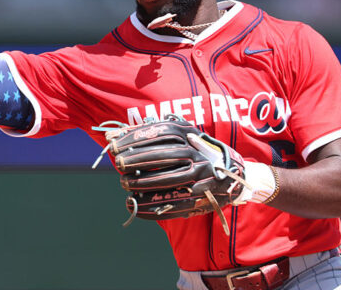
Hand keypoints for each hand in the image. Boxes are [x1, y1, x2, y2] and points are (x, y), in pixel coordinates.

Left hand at [99, 115, 248, 233]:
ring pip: (169, 180)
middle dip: (137, 160)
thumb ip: (143, 134)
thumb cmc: (194, 150)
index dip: (134, 139)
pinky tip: (135, 205)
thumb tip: (110, 135)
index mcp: (189, 135)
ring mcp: (201, 177)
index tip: (114, 145)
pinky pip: (175, 203)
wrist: (231, 174)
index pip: (159, 133)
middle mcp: (197, 154)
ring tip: (124, 184)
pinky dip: (152, 206)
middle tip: (118, 165)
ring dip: (143, 183)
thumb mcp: (176, 136)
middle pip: (163, 156)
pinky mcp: (201, 198)